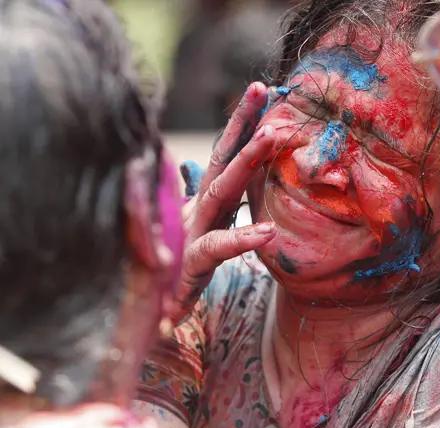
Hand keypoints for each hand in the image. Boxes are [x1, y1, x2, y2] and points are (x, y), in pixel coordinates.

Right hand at [170, 82, 276, 322]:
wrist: (155, 312)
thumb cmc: (183, 268)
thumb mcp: (207, 232)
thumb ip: (217, 203)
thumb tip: (217, 173)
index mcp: (206, 201)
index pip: (225, 155)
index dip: (241, 123)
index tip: (261, 90)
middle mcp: (199, 209)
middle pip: (222, 159)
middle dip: (242, 123)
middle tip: (261, 89)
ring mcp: (194, 232)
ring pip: (221, 192)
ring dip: (246, 162)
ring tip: (272, 136)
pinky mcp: (193, 264)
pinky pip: (218, 248)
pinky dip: (241, 239)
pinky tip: (269, 232)